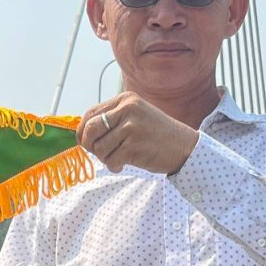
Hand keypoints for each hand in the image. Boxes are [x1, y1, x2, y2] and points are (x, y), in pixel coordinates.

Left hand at [77, 93, 198, 175]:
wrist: (183, 146)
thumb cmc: (155, 135)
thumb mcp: (135, 117)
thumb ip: (112, 119)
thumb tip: (81, 132)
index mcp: (125, 100)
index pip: (90, 114)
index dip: (83, 131)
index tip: (85, 143)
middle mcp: (127, 109)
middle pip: (90, 130)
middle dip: (90, 145)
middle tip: (100, 153)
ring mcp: (131, 126)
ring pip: (99, 148)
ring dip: (105, 158)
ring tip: (118, 158)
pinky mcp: (134, 144)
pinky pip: (111, 160)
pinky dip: (114, 166)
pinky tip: (124, 164)